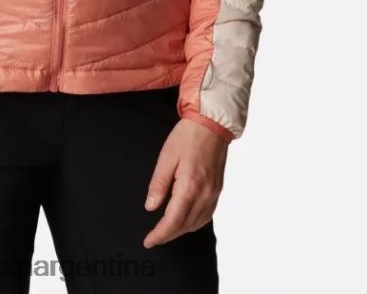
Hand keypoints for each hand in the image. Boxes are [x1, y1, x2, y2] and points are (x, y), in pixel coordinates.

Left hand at [143, 118, 228, 247]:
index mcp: (189, 186)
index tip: (149, 241)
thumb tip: (151, 207)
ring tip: (166, 231)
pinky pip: (207, 215)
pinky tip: (185, 220)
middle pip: (185, 226)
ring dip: (181, 230)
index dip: (160, 234)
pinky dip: (194, 223)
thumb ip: (158, 184)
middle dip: (168, 235)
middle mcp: (204, 194)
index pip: (173, 221)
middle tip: (154, 238)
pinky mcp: (217, 190)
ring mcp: (213, 193)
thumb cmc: (187, 137)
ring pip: (197, 223)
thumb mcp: (166, 157)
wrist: (212, 124)